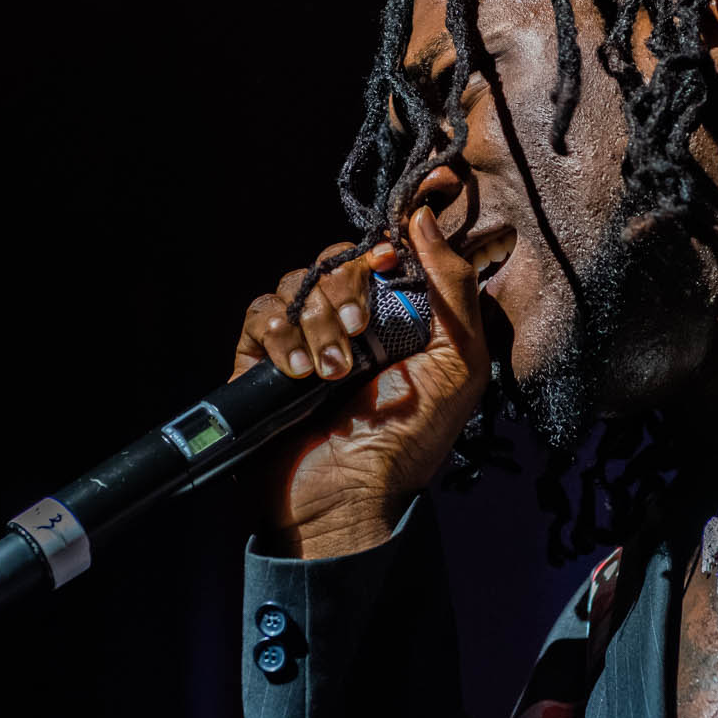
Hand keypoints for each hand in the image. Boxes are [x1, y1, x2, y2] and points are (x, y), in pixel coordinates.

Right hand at [232, 207, 489, 558]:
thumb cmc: (409, 441)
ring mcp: (304, 337)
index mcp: (399, 316)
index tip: (403, 226)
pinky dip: (279, 337)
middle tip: (360, 332)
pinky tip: (298, 373)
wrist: (345, 498)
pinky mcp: (262, 358)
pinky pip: (260, 314)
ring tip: (332, 372)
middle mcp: (350, 320)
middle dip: (347, 289)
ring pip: (296, 283)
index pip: (389, 251)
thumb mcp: (457, 364)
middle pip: (337, 260)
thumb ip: (452, 288)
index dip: (393, 228)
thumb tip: (425, 219)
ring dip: (316, 323)